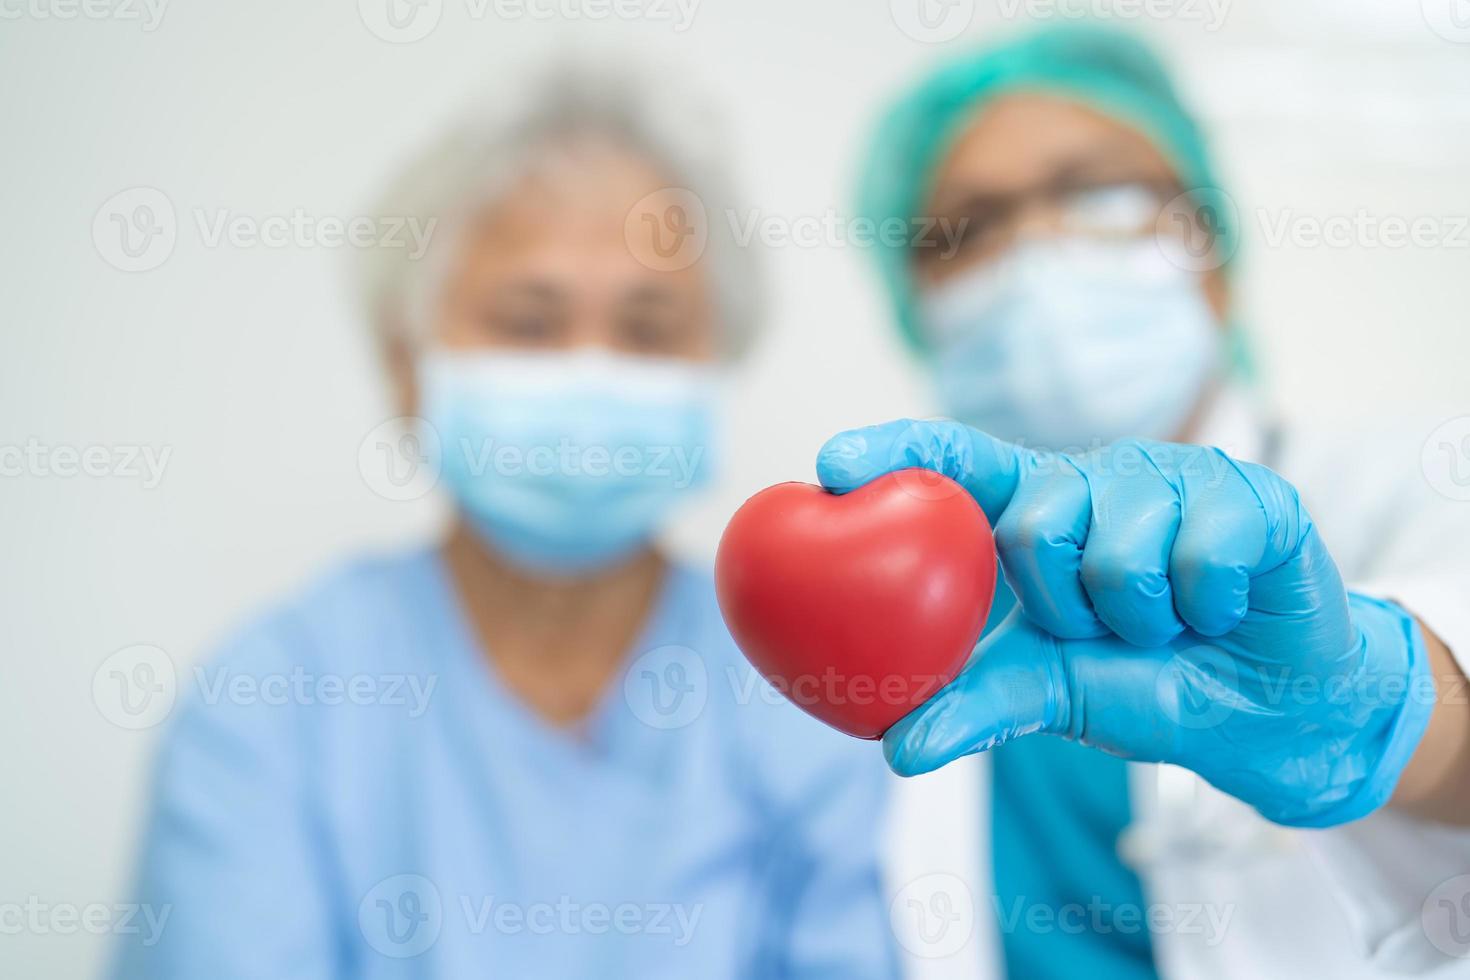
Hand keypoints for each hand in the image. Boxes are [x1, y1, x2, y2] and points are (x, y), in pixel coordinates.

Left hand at [816, 419, 1434, 826]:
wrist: (1269, 710)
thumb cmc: (1145, 683)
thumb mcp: (1050, 693)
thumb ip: (976, 705)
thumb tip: (896, 749)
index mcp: (1034, 511)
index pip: (952, 458)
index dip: (891, 450)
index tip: (829, 468)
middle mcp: (1093, 479)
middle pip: (1033, 521)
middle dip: (1065, 605)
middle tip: (1104, 628)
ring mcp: (1171, 478)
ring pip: (1117, 546)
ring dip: (1141, 618)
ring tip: (1167, 623)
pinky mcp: (1247, 493)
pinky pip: (1200, 554)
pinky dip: (1206, 608)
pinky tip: (1221, 609)